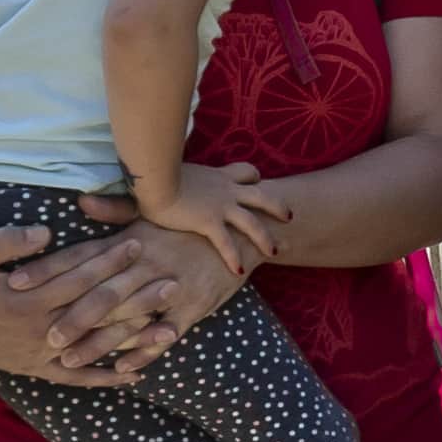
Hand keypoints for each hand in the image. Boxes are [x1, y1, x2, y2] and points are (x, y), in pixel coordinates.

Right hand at [0, 218, 226, 388]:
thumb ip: (9, 241)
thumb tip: (48, 231)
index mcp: (23, 300)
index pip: (76, 278)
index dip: (109, 260)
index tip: (139, 243)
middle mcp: (35, 331)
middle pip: (95, 312)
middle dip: (135, 297)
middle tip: (173, 282)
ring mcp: (35, 353)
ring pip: (93, 347)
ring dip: (132, 338)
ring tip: (171, 328)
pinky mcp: (31, 368)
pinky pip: (74, 378)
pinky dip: (104, 377)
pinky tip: (136, 374)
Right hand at [140, 164, 283, 276]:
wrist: (152, 177)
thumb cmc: (154, 174)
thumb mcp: (174, 171)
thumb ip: (180, 178)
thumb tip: (167, 179)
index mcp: (218, 175)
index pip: (245, 172)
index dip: (254, 177)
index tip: (257, 181)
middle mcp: (225, 189)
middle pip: (261, 196)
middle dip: (277, 206)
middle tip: (289, 216)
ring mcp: (220, 206)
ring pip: (253, 222)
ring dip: (266, 238)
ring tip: (275, 251)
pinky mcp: (208, 221)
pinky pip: (227, 243)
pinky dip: (234, 257)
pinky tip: (239, 270)